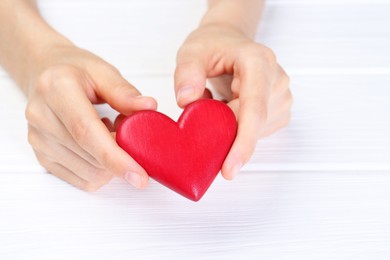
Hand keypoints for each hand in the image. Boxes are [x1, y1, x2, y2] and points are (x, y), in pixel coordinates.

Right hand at [25, 44, 156, 190]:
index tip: (139, 175)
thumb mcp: (103, 71)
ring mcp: (39, 140)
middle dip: (121, 157)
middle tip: (129, 133)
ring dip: (110, 162)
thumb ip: (124, 92)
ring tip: (108, 132)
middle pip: (90, 156)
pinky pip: (81, 179)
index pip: (86, 132)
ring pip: (88, 173)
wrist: (45, 73)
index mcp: (57, 89)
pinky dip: (100, 169)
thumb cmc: (76, 71)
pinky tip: (97, 145)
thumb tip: (148, 107)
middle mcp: (42, 117)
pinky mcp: (42, 156)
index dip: (115, 158)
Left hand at [174, 24, 291, 179]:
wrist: (229, 42)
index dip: (242, 143)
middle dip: (226, 136)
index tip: (228, 169)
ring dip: (230, 129)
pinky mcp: (278, 111)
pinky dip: (237, 129)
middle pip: (253, 125)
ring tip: (216, 101)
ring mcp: (281, 97)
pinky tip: (227, 109)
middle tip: (199, 126)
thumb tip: (187, 101)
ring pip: (254, 132)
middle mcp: (277, 80)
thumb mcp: (192, 51)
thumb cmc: (213, 45)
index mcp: (259, 62)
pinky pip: (256, 133)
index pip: (254, 109)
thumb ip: (187, 73)